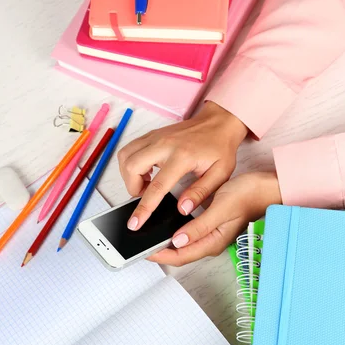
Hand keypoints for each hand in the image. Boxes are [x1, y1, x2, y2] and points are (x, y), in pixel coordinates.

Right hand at [118, 102, 247, 230]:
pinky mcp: (151, 135)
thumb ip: (200, 192)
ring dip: (129, 175)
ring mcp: (155, 137)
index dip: (144, 207)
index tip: (135, 223)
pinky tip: (145, 170)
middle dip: (132, 187)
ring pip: (125, 156)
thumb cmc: (220, 148)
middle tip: (146, 194)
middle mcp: (164, 144)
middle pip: (131, 167)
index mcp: (182, 157)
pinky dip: (131, 163)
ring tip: (145, 183)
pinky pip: (129, 149)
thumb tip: (182, 209)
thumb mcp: (220, 174)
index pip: (157, 186)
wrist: (219, 122)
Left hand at [148, 171, 281, 265]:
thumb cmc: (248, 196)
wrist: (266, 187)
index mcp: (213, 242)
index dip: (159, 254)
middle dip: (158, 249)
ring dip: (165, 241)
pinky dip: (174, 230)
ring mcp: (210, 234)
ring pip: (182, 243)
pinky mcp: (210, 225)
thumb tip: (178, 240)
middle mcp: (210, 241)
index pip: (180, 255)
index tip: (142, 249)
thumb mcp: (222, 208)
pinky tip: (165, 222)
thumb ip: (200, 226)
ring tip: (148, 232)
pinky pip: (187, 233)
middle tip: (139, 241)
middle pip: (178, 253)